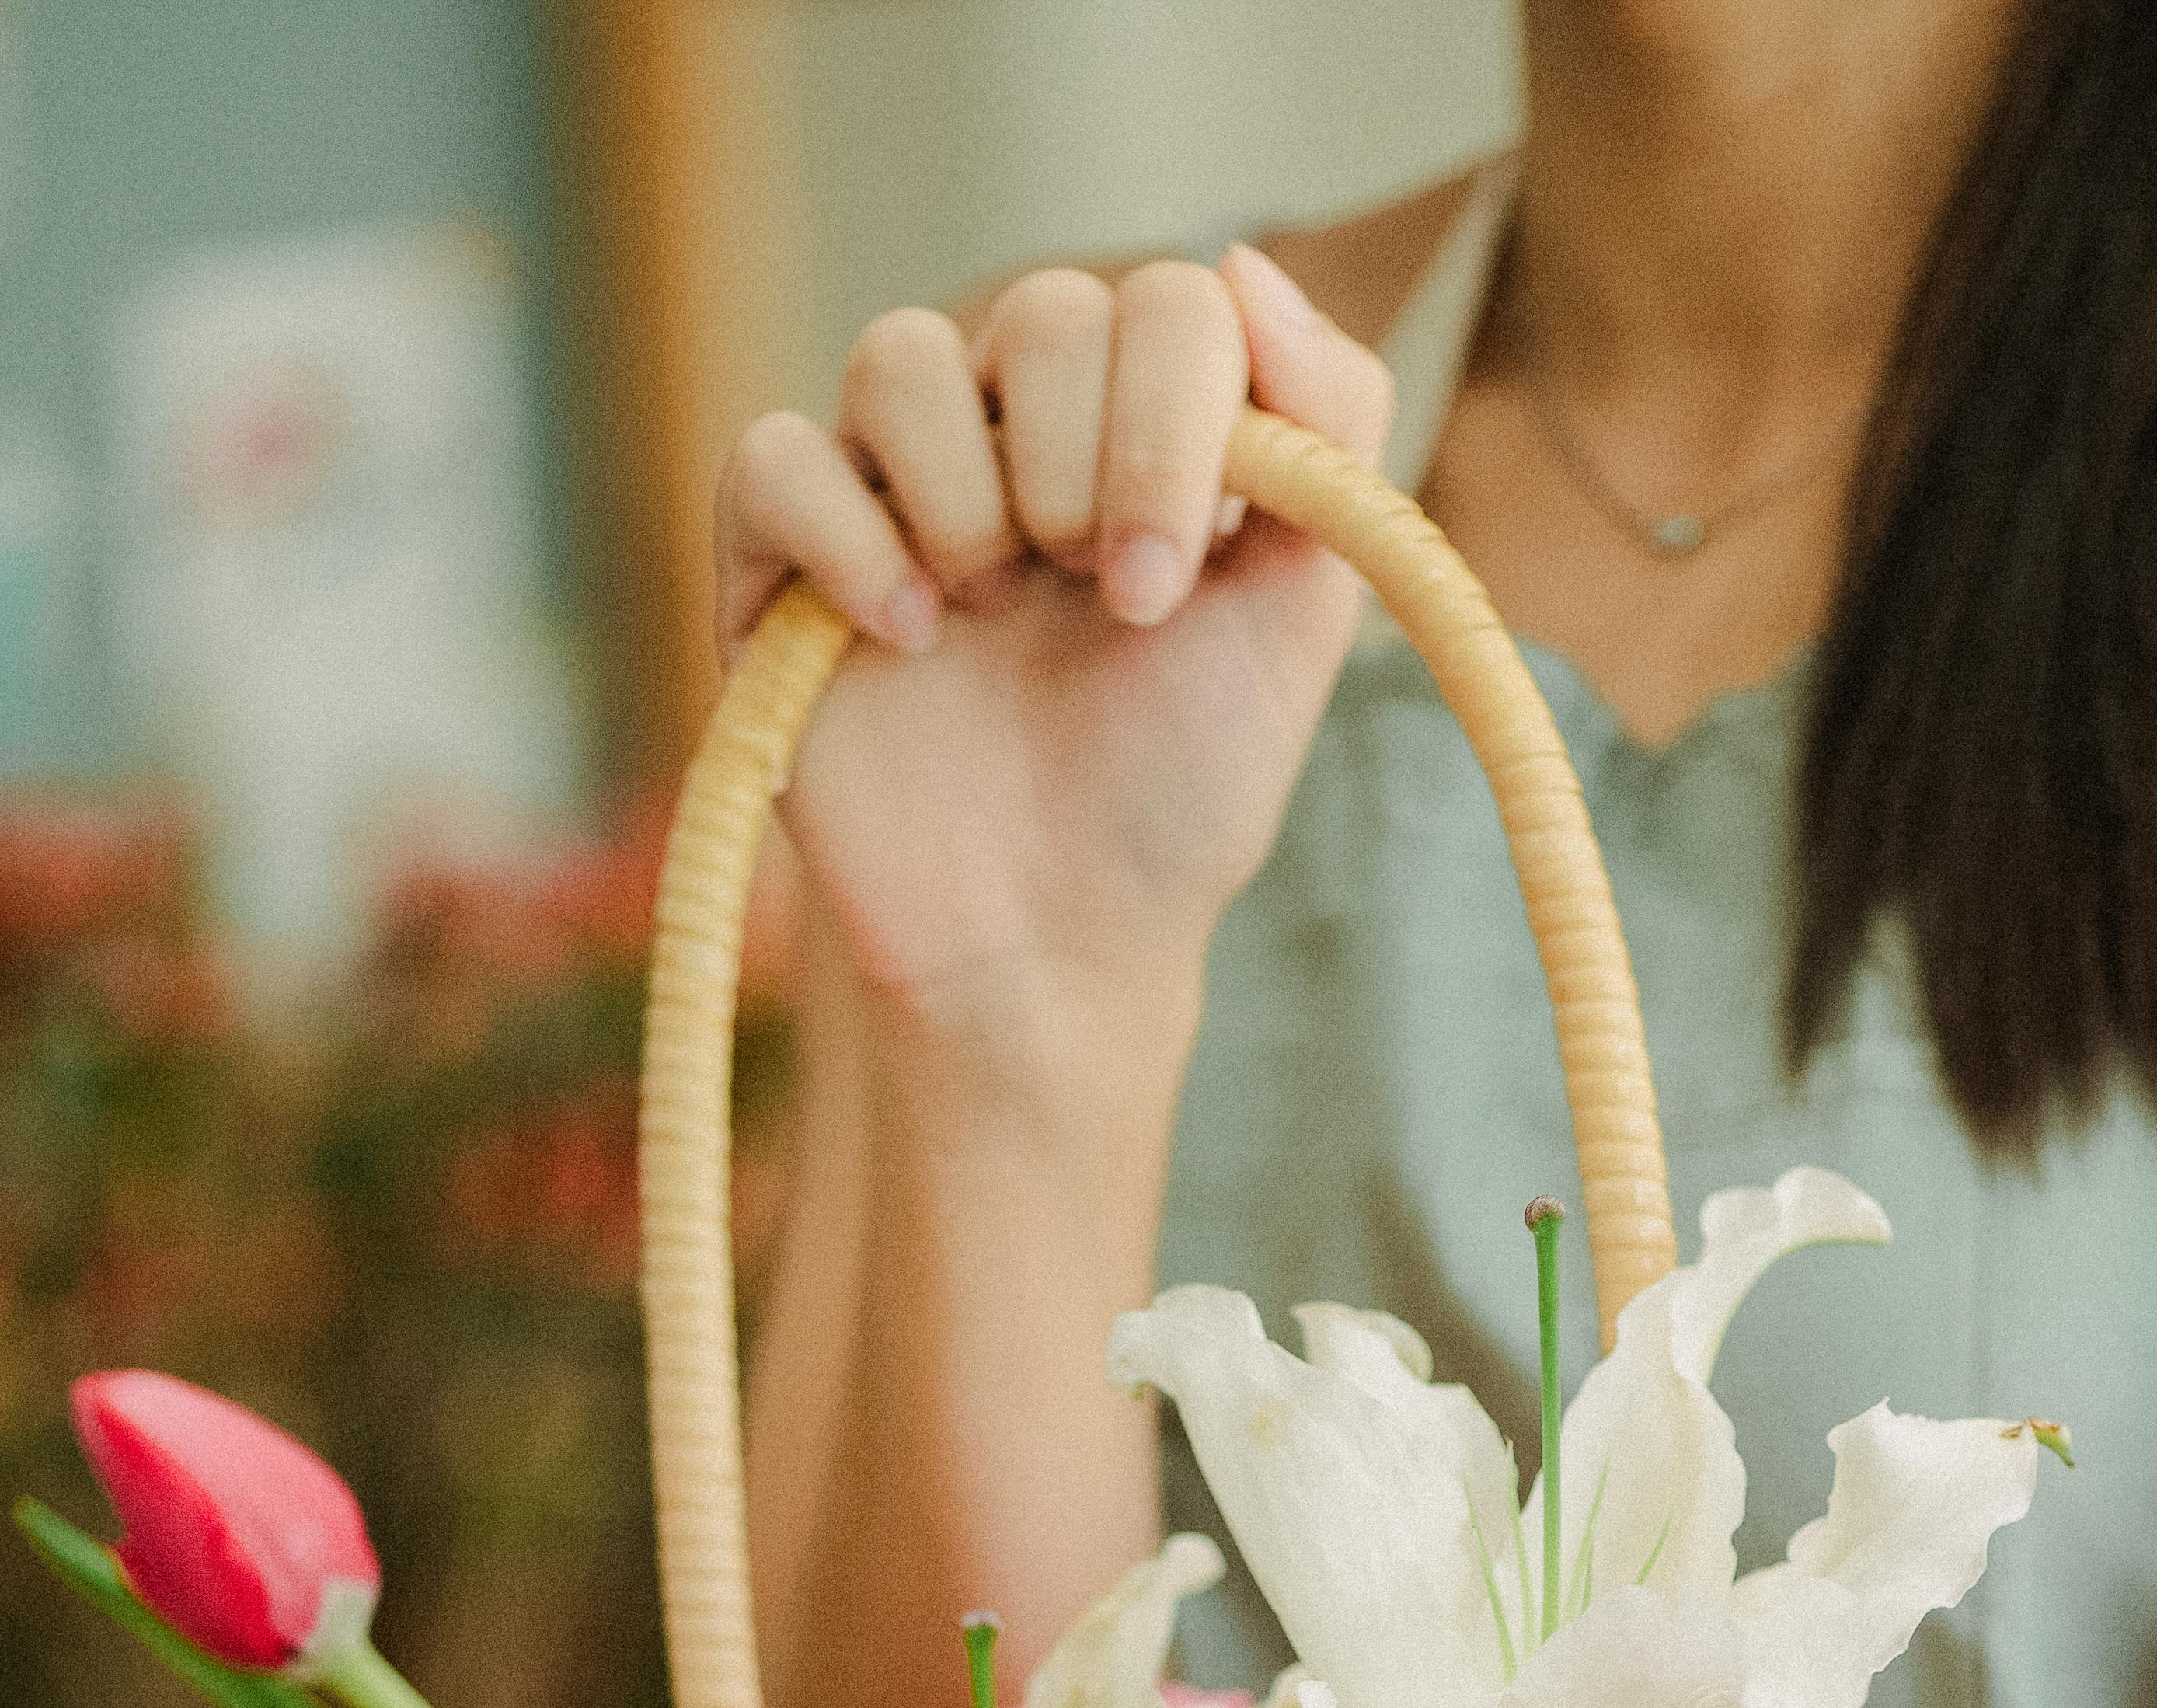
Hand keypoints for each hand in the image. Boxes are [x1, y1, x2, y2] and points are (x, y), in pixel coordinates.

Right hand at [714, 239, 1392, 1027]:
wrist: (1060, 942)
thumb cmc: (1176, 788)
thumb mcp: (1299, 615)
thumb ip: (1326, 432)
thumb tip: (1249, 260)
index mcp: (1137, 432)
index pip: (1165, 301)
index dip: (1177, 419)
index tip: (1179, 575)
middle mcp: (1009, 433)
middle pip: (1040, 312)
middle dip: (1092, 466)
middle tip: (1108, 605)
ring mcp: (889, 488)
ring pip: (898, 357)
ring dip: (970, 495)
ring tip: (991, 617)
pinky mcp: (777, 560)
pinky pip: (775, 457)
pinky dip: (849, 541)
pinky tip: (906, 639)